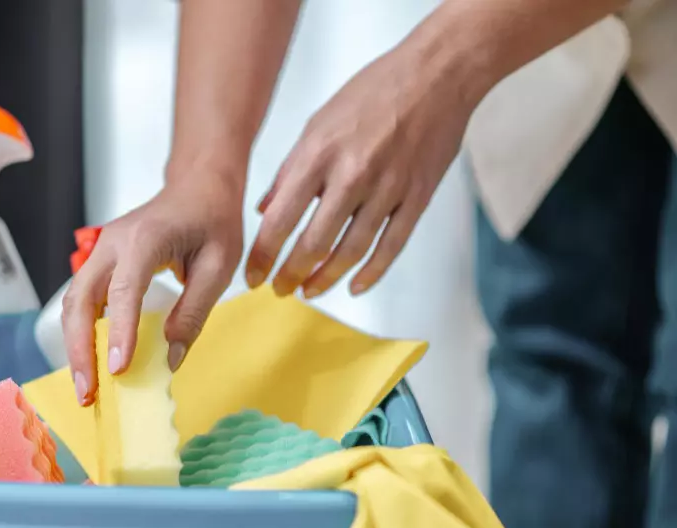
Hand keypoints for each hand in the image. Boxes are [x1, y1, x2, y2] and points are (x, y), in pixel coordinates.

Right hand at [62, 171, 243, 405]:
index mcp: (145, 239)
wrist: (199, 185)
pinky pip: (82, 300)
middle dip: (80, 350)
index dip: (118, 332)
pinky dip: (81, 332)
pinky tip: (91, 362)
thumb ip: (194, 312)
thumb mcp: (219, 266)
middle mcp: (112, 243)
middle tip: (88, 394)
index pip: (125, 290)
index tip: (117, 370)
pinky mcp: (101, 261)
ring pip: (74, 302)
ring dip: (75, 346)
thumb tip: (169, 360)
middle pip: (80, 300)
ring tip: (86, 388)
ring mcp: (101, 250)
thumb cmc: (213, 220)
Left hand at [246, 35, 479, 297]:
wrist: (437, 73)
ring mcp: (388, 188)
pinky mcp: (417, 197)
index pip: (281, 218)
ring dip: (326, 278)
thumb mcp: (318, 122)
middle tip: (279, 289)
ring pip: (352, 251)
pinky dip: (372, 273)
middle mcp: (351, 174)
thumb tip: (264, 209)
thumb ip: (290, 170)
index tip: (253, 276)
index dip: (263, 255)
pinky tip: (354, 286)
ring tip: (309, 291)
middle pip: (314, 242)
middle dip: (291, 274)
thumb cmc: (374, 92)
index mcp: (319, 154)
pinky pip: (392, 246)